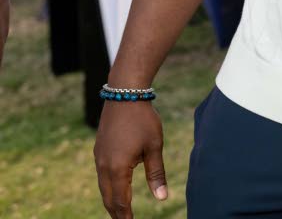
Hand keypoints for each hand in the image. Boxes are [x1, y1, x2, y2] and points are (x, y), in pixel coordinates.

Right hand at [93, 100, 168, 217]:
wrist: (124, 95)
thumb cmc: (143, 120)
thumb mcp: (154, 147)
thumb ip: (156, 173)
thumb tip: (162, 198)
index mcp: (117, 168)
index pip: (120, 201)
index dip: (126, 216)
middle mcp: (103, 166)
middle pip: (109, 198)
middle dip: (117, 213)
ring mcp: (99, 158)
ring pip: (103, 187)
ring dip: (112, 201)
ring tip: (121, 212)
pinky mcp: (99, 151)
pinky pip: (102, 176)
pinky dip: (108, 188)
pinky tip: (116, 189)